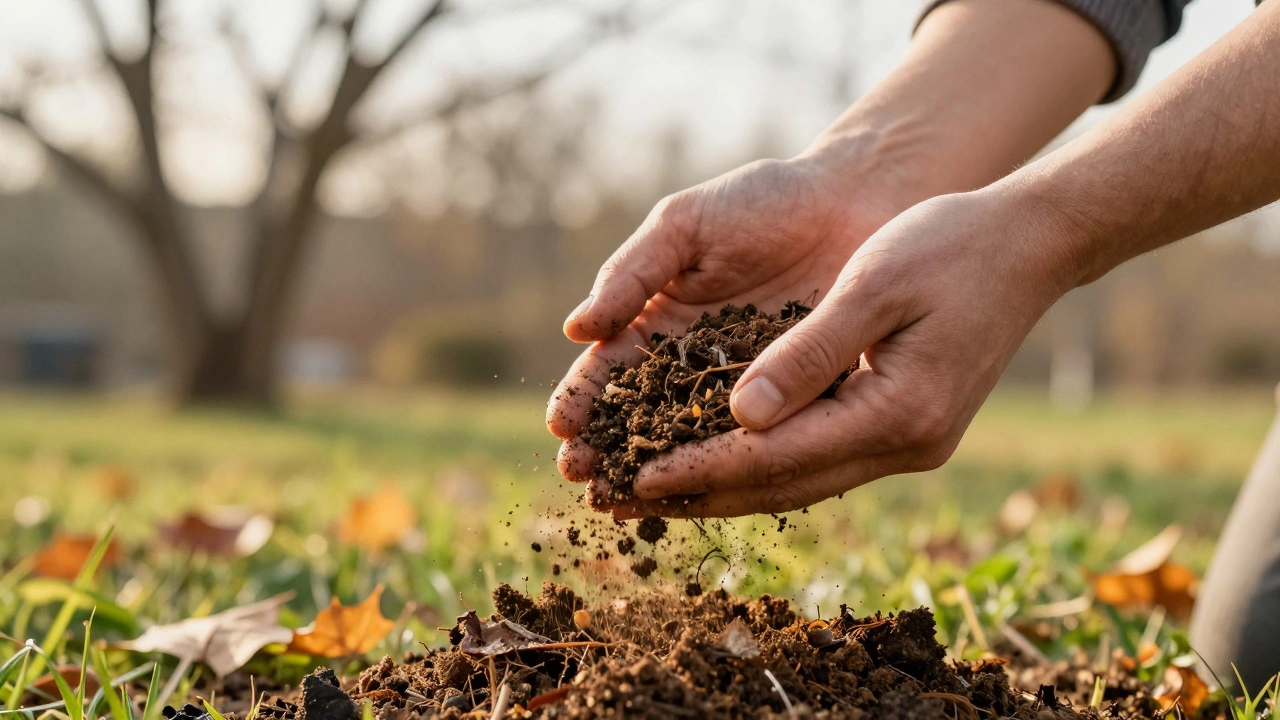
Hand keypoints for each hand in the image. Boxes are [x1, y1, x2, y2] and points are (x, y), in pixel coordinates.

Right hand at [546, 153, 904, 486]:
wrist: (855, 201)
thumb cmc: (762, 202)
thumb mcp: (685, 225)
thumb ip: (632, 273)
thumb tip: (575, 328)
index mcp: (658, 322)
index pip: (609, 369)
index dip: (583, 397)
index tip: (561, 426)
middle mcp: (694, 367)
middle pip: (642, 419)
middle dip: (608, 451)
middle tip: (584, 481)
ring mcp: (744, 392)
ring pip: (693, 444)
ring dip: (658, 474)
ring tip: (626, 501)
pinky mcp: (796, 406)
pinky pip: (759, 445)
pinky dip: (732, 473)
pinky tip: (707, 495)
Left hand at [617, 186, 1083, 517]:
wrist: (1030, 245)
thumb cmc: (950, 247)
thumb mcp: (873, 285)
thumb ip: (806, 353)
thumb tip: (740, 415)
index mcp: (899, 411)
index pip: (776, 457)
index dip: (700, 468)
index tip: (633, 475)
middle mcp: (905, 444)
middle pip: (781, 486)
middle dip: (698, 496)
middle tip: (620, 502)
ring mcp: (909, 445)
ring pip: (798, 483)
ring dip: (724, 489)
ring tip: (652, 492)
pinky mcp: (905, 430)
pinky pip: (818, 462)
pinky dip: (762, 466)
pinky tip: (717, 462)